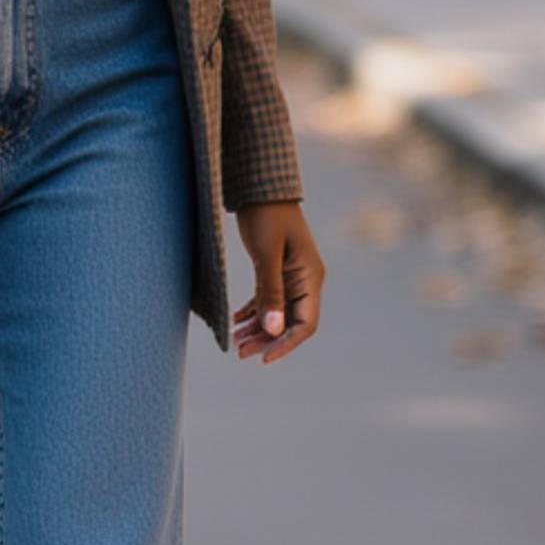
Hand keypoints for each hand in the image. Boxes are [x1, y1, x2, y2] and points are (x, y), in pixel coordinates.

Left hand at [230, 200, 324, 363]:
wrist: (260, 185)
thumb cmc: (266, 216)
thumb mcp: (266, 255)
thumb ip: (270, 291)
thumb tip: (273, 329)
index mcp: (310, 277)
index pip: (305, 324)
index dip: (285, 344)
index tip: (263, 358)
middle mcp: (305, 279)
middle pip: (290, 322)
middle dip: (266, 340)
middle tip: (239, 352)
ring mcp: (291, 275)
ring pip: (277, 312)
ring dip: (258, 328)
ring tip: (235, 341)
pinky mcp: (276, 268)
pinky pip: (268, 298)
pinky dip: (253, 311)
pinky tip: (235, 319)